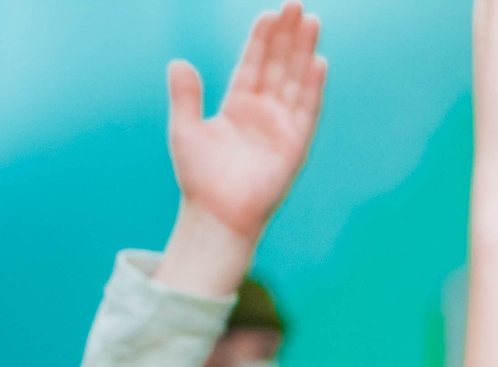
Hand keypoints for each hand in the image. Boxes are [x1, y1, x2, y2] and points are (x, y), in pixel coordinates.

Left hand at [158, 7, 326, 298]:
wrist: (216, 214)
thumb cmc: (200, 178)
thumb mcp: (185, 128)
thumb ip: (186, 95)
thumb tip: (179, 61)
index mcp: (239, 106)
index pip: (253, 64)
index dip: (261, 39)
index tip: (269, 14)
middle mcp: (264, 112)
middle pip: (279, 65)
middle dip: (287, 35)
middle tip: (296, 4)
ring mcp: (282, 127)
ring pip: (295, 80)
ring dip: (303, 52)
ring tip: (312, 21)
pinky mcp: (295, 145)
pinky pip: (306, 110)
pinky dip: (312, 87)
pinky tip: (318, 62)